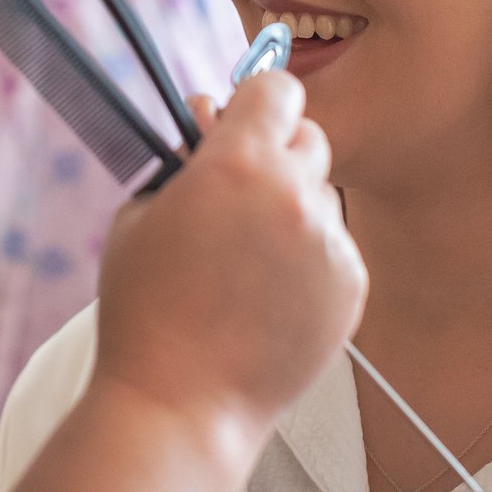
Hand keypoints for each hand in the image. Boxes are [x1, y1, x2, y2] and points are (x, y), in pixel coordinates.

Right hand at [93, 72, 361, 452]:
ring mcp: (330, 243)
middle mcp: (294, 194)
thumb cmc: (145, 310)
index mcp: (236, 164)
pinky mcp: (351, 287)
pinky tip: (268, 297)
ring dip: (293, 211)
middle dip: (278, 154)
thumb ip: (183, 158)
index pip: (277, 88)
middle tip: (240, 193)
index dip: (257, 101)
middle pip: (310, 138)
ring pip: (323, 198)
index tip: (244, 121)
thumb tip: (209, 119)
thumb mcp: (139, 215)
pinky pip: (335, 249)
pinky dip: (309, 261)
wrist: (181, 403)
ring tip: (247, 263)